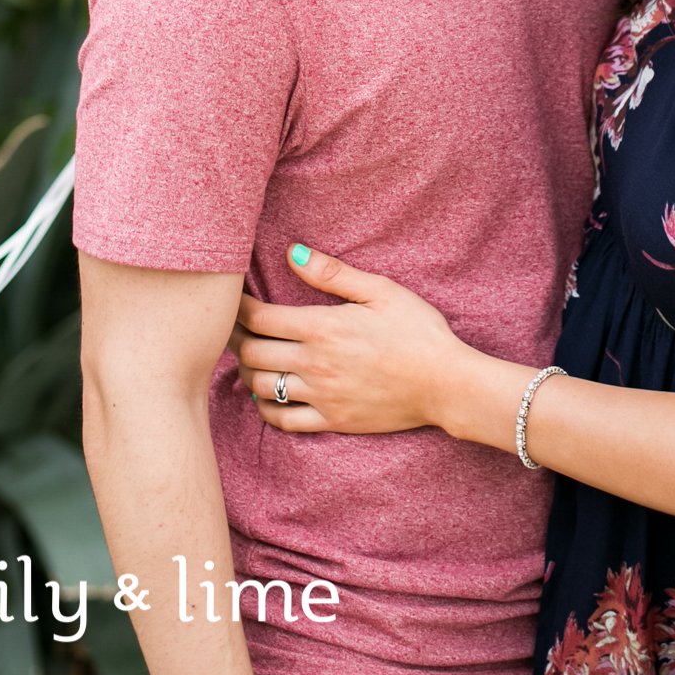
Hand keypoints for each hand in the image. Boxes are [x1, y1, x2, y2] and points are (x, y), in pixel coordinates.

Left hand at [229, 246, 464, 434]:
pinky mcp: (332, 421)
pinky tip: (265, 395)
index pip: (260, 318)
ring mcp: (321, 396)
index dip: (238, 308)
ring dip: (247, 371)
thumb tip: (293, 253)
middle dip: (234, 338)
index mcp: (322, 328)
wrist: (445, 383)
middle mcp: (314, 364)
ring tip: (247, 357)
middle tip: (229, 327)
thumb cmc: (417, 330)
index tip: (231, 299)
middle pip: (252, 353)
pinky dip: (266, 408)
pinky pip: (284, 421)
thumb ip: (332, 274)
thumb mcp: (380, 290)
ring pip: (262, 387)